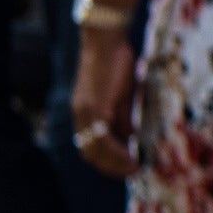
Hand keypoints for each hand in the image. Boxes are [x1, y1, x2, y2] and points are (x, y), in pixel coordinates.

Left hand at [69, 24, 136, 174]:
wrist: (106, 39)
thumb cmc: (115, 61)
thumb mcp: (120, 95)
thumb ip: (121, 117)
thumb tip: (128, 137)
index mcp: (83, 112)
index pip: (89, 145)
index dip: (105, 160)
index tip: (123, 167)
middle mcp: (80, 115)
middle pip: (89, 152)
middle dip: (110, 167)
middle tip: (130, 173)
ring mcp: (85, 112)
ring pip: (95, 149)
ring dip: (114, 163)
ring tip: (132, 169)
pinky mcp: (94, 107)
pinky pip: (102, 138)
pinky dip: (116, 151)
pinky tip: (130, 157)